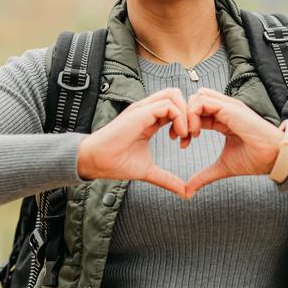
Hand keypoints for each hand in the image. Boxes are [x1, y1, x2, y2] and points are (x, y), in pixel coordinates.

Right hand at [76, 87, 194, 197]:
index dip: (185, 121)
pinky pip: (168, 106)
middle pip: (175, 95)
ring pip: (173, 95)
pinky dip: (179, 118)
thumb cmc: (117, 163)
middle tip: (190, 135)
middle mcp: (146, 110)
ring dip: (185, 114)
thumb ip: (167, 178)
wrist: (97, 161)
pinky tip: (177, 136)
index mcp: (149, 119)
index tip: (185, 142)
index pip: (174, 107)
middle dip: (189, 112)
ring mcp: (143, 109)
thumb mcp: (149, 170)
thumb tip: (184, 193)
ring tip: (185, 135)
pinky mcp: (140, 113)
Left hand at [183, 88, 284, 198]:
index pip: (197, 112)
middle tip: (179, 137)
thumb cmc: (254, 160)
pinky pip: (203, 101)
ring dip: (187, 114)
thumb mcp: (222, 167)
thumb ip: (204, 176)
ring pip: (197, 96)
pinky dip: (193, 114)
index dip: (184, 125)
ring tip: (189, 135)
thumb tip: (187, 191)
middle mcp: (225, 109)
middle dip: (182, 117)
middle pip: (195, 100)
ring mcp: (228, 106)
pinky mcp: (230, 108)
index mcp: (223, 119)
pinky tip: (195, 132)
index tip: (181, 142)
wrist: (273, 159)